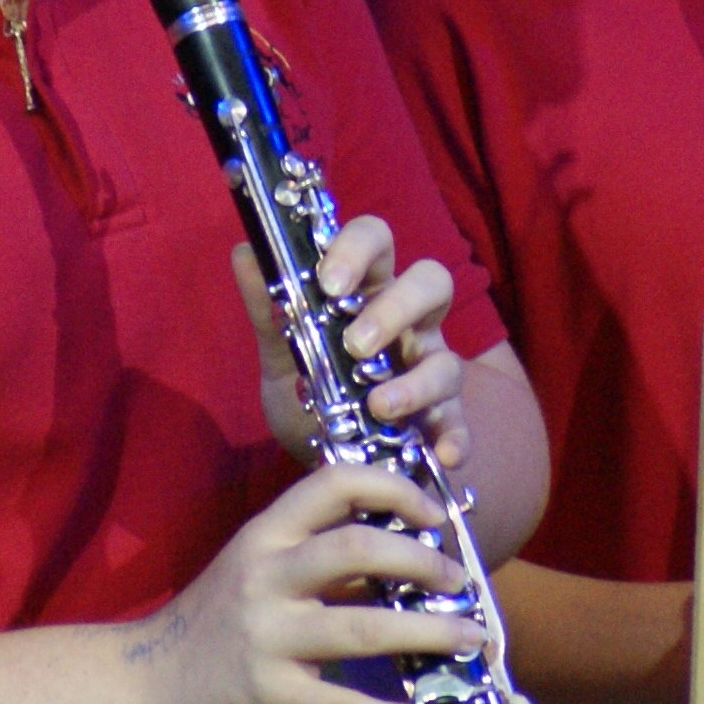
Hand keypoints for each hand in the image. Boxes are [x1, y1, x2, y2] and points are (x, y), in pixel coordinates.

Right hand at [125, 462, 483, 703]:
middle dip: (424, 561)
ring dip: (430, 632)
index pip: (333, 482)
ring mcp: (268, 637)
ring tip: (472, 639)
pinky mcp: (271, 694)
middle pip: (358, 549)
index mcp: (266, 535)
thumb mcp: (260, 571)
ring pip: (364, 628)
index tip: (433, 513)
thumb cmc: (215, 623)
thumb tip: (410, 554)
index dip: (394, 488)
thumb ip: (321, 558)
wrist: (144, 688)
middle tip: (461, 580)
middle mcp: (266, 577)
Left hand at [235, 215, 469, 468]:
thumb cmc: (311, 392)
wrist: (321, 462)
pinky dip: (455, 438)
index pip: (377, 241)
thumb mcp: (281, 354)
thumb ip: (266, 309)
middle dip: (396, 309)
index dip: (358, 250)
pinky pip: (460, 426)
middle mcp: (409, 325)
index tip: (329, 282)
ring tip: (378, 406)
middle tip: (356, 345)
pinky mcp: (441, 422)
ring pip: (447, 360)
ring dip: (417, 383)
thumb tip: (244, 252)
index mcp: (369, 292)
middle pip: (431, 283)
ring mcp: (430, 371)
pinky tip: (441, 456)